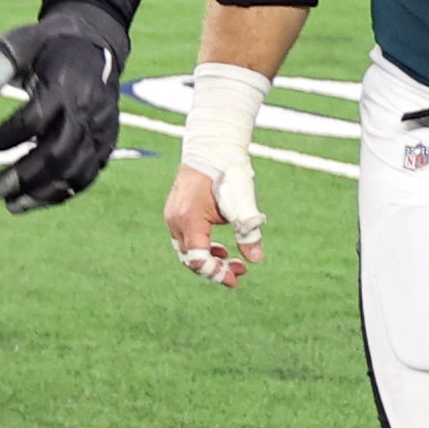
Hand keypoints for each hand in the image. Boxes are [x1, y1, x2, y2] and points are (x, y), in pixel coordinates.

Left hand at [0, 0, 125, 213]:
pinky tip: (35, 200)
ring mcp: (101, 128)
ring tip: (10, 204)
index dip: (7, 136)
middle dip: (23, 176)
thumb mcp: (20, 41)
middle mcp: (88, 109)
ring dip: (41, 193)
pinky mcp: (107, 142)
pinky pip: (87, 175)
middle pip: (57, 153)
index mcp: (65, 83)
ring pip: (75, 171)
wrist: (96, 43)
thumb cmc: (47, 45)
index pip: (36, 119)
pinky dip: (61, 192)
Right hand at [167, 60, 267, 285]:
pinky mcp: (175, 211)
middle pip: (190, 258)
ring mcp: (172, 216)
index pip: (198, 259)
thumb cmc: (227, 172)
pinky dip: (202, 245)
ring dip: (209, 257)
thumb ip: (248, 233)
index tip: (236, 280)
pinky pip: (186, 237)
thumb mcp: (242, 204)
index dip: (216, 274)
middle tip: (239, 272)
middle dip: (214, 269)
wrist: (211, 147)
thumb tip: (256, 259)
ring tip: (231, 259)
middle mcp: (175, 220)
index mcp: (189, 220)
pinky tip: (220, 245)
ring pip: (187, 249)